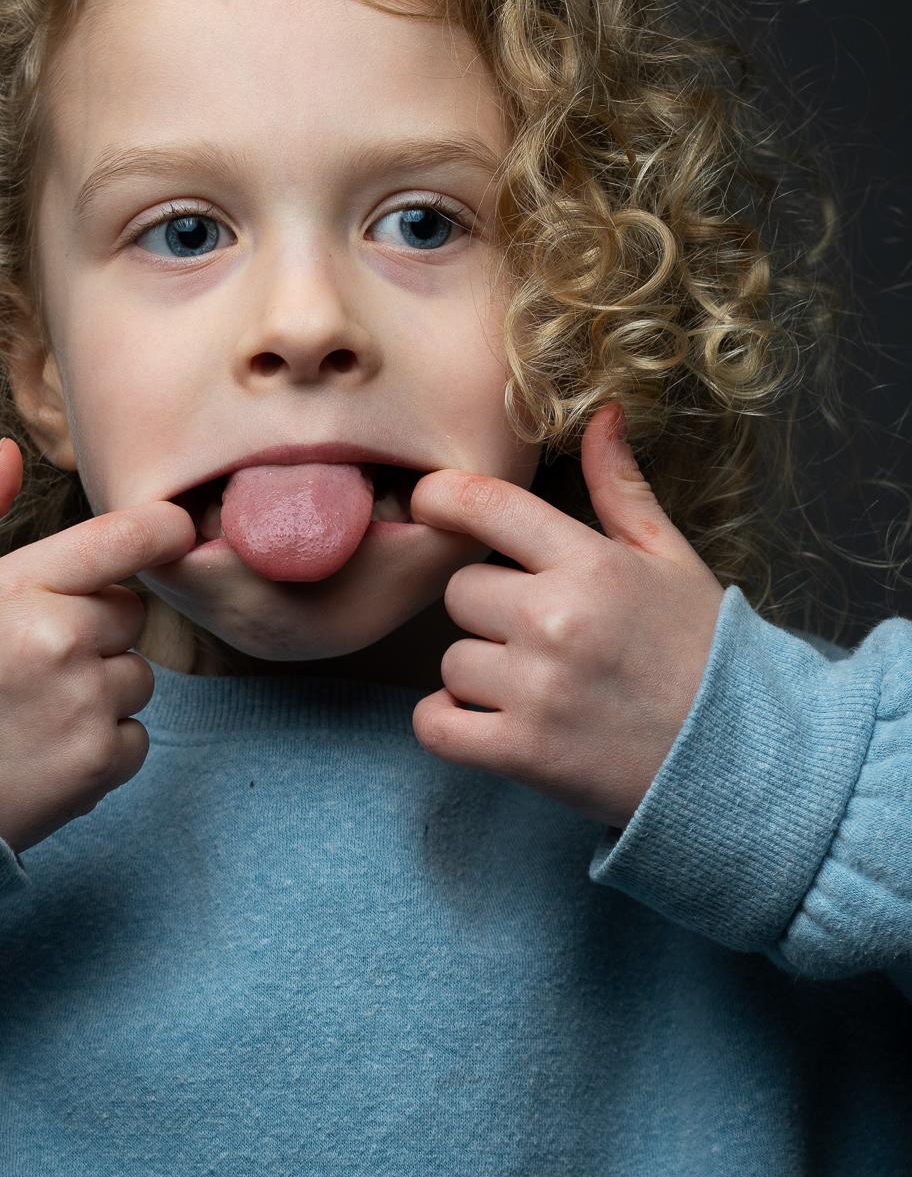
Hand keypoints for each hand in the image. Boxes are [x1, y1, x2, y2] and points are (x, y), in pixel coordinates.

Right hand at [0, 439, 196, 854]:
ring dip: (101, 690)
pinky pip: (137, 737)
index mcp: (21, 587)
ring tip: (32, 709)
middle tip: (32, 658)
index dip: (160, 531)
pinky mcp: (97, 765)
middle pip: (130, 613)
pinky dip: (102, 746)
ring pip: (138, 676)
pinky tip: (44, 749)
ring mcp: (83, 706)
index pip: (130, 537)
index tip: (166, 535)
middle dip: (95, 629)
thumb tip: (8, 451)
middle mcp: (61, 641)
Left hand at [407, 403, 726, 829]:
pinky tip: (491, 724)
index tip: (432, 506)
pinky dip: (451, 727)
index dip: (443, 499)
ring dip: (481, 677)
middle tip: (543, 638)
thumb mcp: (673, 562)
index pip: (485, 506)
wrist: (744, 761)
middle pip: (460, 590)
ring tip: (542, 688)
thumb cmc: (705, 655)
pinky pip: (436, 725)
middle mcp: (557, 619)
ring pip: (451, 662)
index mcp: (592, 564)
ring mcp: (537, 689)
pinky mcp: (523, 752)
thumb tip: (600, 415)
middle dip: (491, 612)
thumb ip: (622, 491)